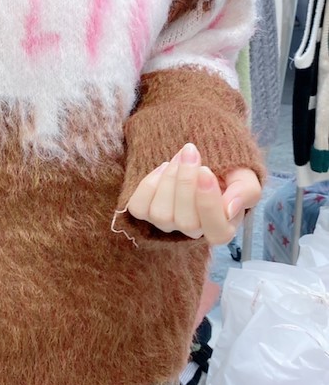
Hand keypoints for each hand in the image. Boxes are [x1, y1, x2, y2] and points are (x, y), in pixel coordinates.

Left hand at [127, 143, 261, 245]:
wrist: (201, 158)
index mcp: (222, 227)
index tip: (206, 171)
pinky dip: (148, 185)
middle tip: (191, 153)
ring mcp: (167, 224)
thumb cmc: (227, 172)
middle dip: (186, 183)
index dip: (208, 204)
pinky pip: (138, 208)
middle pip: (186, 222)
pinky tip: (163, 168)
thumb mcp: (245, 177)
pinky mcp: (146, 212)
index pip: (216, 232)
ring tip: (180, 157)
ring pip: (161, 215)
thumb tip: (230, 208)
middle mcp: (193, 231)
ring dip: (168, 180)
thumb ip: (246, 191)